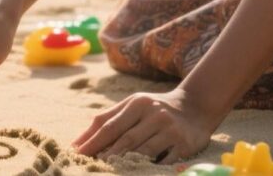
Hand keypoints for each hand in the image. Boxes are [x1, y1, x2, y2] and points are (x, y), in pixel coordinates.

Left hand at [72, 88, 214, 163]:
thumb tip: (78, 142)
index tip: (77, 154)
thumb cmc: (154, 109)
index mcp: (137, 103)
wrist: (195, 107)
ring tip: (110, 170)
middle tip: (92, 166)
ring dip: (126, 163)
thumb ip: (107, 119)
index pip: (110, 125)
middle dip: (107, 155)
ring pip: (144, 151)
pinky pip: (165, 161)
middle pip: (126, 139)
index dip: (93, 141)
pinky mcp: (184, 144)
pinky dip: (151, 168)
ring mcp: (170, 129)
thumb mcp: (132, 105)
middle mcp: (154, 114)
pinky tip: (139, 173)